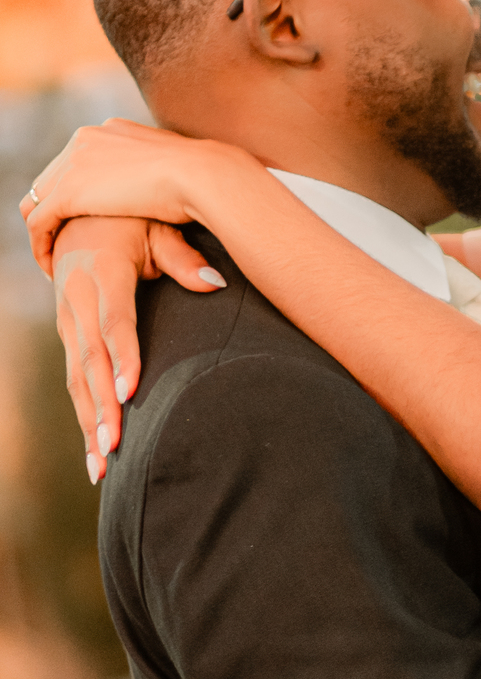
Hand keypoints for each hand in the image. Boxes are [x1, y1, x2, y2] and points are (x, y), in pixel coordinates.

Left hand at [21, 117, 252, 274]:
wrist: (201, 175)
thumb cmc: (202, 175)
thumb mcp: (175, 164)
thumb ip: (158, 168)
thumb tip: (169, 177)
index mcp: (110, 130)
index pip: (77, 161)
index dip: (76, 192)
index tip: (85, 220)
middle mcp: (86, 139)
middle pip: (52, 178)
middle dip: (54, 210)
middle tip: (63, 241)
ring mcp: (74, 163)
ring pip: (40, 199)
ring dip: (44, 230)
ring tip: (55, 258)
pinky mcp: (69, 191)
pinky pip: (39, 222)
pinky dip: (41, 246)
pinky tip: (52, 267)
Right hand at [53, 215, 226, 480]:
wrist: (75, 211)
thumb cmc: (130, 219)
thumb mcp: (157, 227)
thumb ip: (183, 257)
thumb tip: (215, 283)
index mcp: (100, 272)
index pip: (113, 323)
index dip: (122, 357)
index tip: (131, 392)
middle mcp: (76, 300)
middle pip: (89, 361)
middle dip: (101, 408)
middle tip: (114, 448)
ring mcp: (67, 320)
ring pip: (76, 379)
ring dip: (89, 423)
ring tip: (102, 467)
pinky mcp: (67, 334)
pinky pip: (74, 380)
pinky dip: (84, 416)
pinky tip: (96, 452)